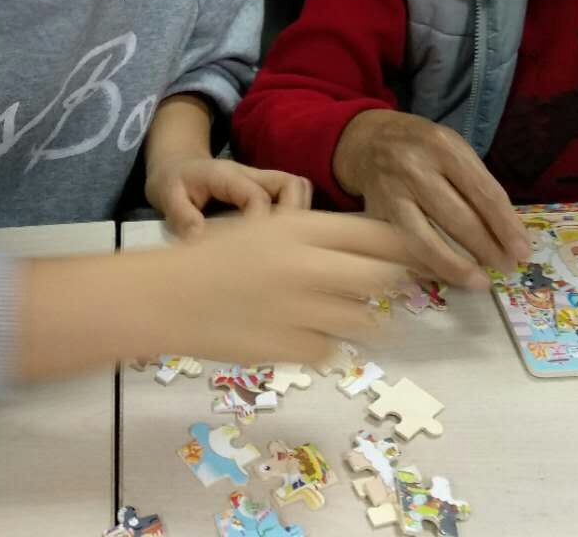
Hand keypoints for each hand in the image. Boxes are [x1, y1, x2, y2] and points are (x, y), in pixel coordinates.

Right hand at [133, 212, 416, 363]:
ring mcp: (301, 309)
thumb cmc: (214, 256)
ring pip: (363, 319)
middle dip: (388, 284)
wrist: (167, 297)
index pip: (376, 234)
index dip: (401, 246)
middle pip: (381, 277)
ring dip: (362, 319)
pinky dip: (327, 344)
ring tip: (347, 315)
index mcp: (302, 228)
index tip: (410, 254)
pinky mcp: (290, 347)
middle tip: (384, 289)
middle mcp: (309, 265)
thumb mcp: (265, 227)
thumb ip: (316, 237)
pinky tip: (308, 334)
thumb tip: (370, 252)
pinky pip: (331, 349)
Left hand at [146, 156, 311, 238]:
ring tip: (284, 243)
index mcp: (227, 175)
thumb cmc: (172, 181)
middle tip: (280, 245)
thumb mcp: (167, 195)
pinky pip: (290, 198)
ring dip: (298, 213)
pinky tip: (278, 240)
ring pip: (297, 188)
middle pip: (292, 184)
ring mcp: (261, 182)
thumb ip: (182, 216)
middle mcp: (251, 175)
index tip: (249, 251)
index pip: (258, 197)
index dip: (260, 223)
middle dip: (295, 214)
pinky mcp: (264, 190)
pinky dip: (293, 215)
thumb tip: (201, 239)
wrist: (175, 165)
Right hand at [332, 109, 529, 286]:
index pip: (482, 192)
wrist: (367, 141)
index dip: (505, 226)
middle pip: (457, 218)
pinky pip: (403, 248)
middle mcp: (414, 169)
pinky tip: (448, 275)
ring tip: (480, 282)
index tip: (523, 251)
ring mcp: (391, 194)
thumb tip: (507, 234)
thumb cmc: (422, 147)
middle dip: (487, 249)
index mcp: (443, 147)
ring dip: (456, 267)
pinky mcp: (374, 215)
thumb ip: (477, 185)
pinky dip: (427, 266)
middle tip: (507, 268)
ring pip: (425, 240)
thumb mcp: (453, 150)